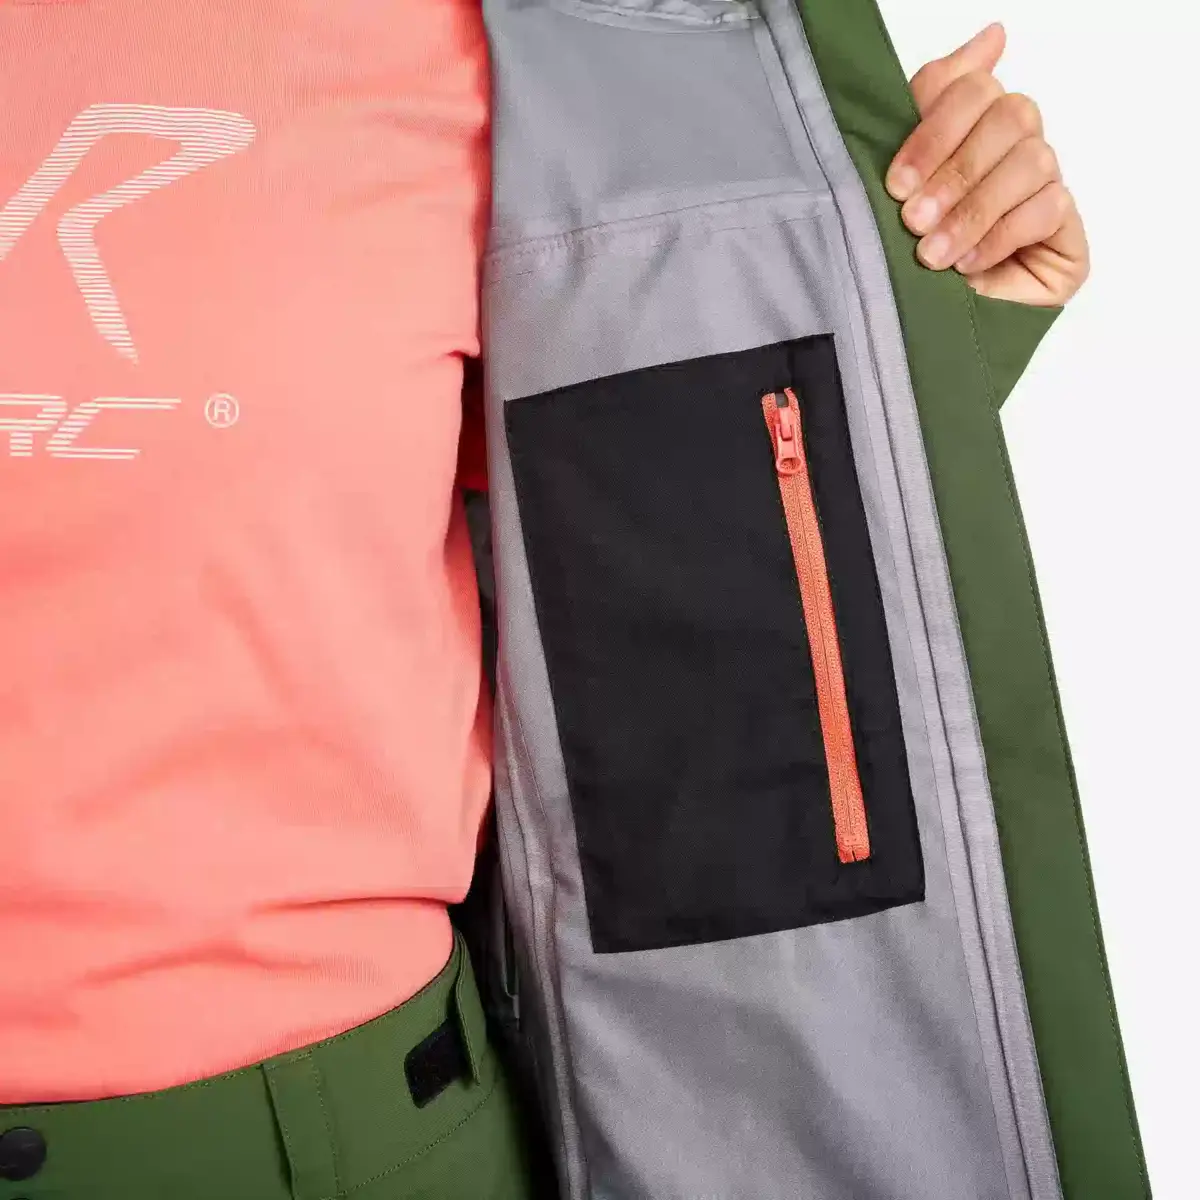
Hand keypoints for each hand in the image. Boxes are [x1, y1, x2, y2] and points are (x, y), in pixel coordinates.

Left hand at [885, 24, 1088, 305]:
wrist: (913, 333)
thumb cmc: (902, 257)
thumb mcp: (903, 180)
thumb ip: (933, 99)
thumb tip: (993, 35)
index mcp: (976, 127)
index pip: (972, 91)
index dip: (934, 131)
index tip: (895, 181)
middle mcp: (1016, 150)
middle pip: (1011, 117)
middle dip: (954, 172)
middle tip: (913, 219)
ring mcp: (1045, 191)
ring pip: (1032, 163)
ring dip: (974, 210)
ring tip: (933, 254)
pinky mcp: (1066, 238)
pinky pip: (1047, 210)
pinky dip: (999, 236)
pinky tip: (968, 264)